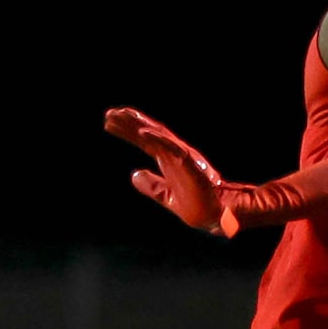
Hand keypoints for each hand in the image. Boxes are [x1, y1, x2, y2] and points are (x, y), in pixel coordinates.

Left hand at [104, 107, 237, 234]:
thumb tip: (134, 175)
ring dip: (140, 125)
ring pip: (158, 136)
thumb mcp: (167, 196)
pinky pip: (172, 148)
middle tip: (110, 113)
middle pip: (149, 133)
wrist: (218, 216)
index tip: (109, 122)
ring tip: (121, 115)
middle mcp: (174, 154)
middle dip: (129, 122)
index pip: (145, 141)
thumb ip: (152, 186)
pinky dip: (159, 139)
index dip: (127, 131)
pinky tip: (144, 132)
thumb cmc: (198, 206)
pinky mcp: (190, 164)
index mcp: (169, 161)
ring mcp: (182, 157)